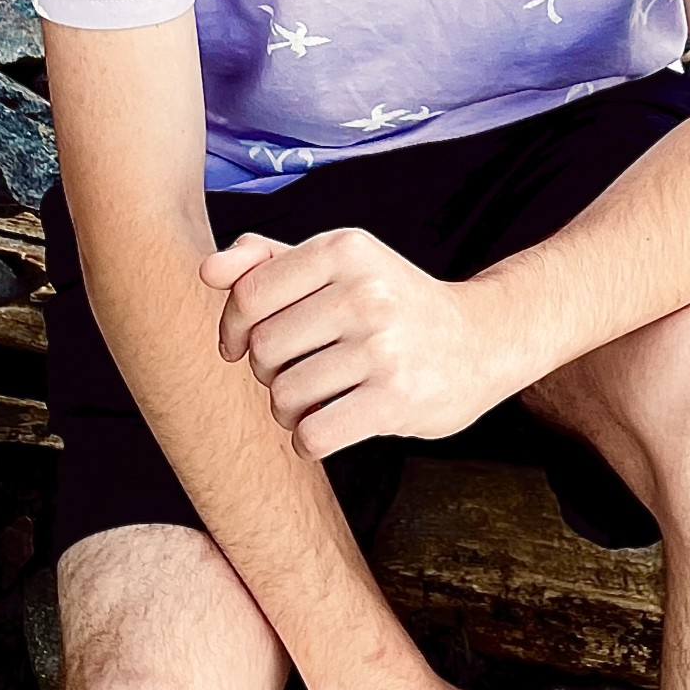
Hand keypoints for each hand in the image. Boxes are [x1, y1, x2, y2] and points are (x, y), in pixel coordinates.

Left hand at [199, 226, 502, 458]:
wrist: (482, 341)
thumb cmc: (391, 302)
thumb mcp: (339, 265)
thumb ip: (267, 259)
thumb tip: (207, 271)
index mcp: (345, 249)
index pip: (248, 294)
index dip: (231, 329)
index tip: (240, 346)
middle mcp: (365, 291)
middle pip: (262, 348)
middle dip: (266, 370)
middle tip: (296, 371)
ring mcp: (383, 346)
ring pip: (283, 395)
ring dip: (287, 410)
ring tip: (314, 400)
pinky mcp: (397, 398)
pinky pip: (312, 434)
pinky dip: (308, 440)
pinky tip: (326, 426)